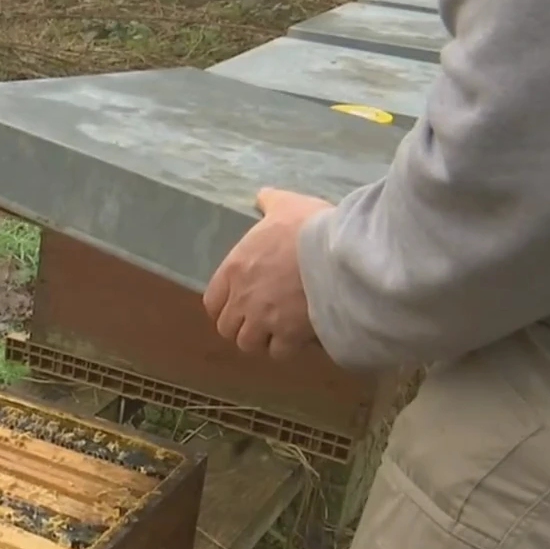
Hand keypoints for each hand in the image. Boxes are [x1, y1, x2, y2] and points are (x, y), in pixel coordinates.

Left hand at [202, 188, 335, 359]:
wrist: (337, 252)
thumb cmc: (308, 226)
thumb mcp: (286, 204)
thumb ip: (270, 202)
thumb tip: (263, 196)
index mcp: (235, 269)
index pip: (212, 302)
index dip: (225, 306)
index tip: (239, 304)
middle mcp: (242, 298)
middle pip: (228, 328)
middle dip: (243, 326)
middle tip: (261, 319)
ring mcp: (263, 319)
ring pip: (249, 344)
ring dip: (262, 339)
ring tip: (279, 330)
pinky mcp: (288, 334)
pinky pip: (278, 352)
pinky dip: (287, 347)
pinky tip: (299, 336)